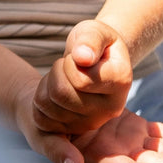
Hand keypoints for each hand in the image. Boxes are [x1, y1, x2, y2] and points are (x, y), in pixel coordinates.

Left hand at [31, 20, 132, 135]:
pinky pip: (42, 120)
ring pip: (49, 106)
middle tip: (66, 65)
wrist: (95, 61)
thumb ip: (90, 40)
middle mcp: (111, 108)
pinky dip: (41, 101)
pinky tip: (54, 91)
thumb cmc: (94, 43)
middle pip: (61, 94)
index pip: (79, 79)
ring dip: (47, 84)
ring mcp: (93, 123)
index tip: (78, 56)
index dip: (69, 63)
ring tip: (62, 76)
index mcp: (121, 81)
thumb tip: (83, 57)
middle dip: (56, 72)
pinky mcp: (75, 130)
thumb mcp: (94, 31)